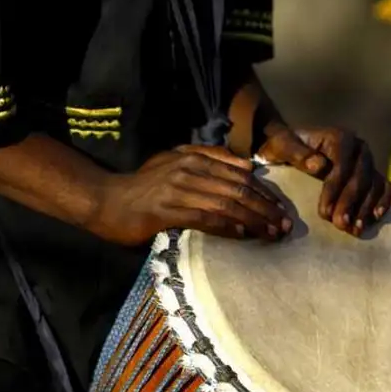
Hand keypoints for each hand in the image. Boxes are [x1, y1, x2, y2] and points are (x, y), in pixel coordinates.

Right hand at [93, 145, 290, 246]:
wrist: (105, 200)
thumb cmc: (142, 185)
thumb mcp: (174, 161)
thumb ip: (208, 158)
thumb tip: (245, 167)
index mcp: (194, 156)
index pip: (239, 174)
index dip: (264, 192)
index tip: (281, 209)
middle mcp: (189, 169)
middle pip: (238, 189)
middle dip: (266, 208)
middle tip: (285, 225)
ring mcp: (177, 189)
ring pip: (226, 204)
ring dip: (253, 220)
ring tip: (272, 234)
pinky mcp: (166, 211)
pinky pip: (204, 218)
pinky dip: (226, 226)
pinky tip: (243, 234)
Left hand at [257, 126, 390, 236]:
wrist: (291, 150)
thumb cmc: (284, 148)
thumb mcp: (281, 146)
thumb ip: (296, 152)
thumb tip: (319, 165)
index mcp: (339, 137)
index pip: (343, 164)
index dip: (335, 189)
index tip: (324, 212)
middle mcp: (358, 147)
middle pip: (361, 176)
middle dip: (350, 202)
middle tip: (339, 224)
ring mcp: (367, 161)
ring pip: (374, 184)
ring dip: (366, 208)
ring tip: (353, 229)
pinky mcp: (372, 174)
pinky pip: (384, 187)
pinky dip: (382, 202)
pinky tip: (373, 219)